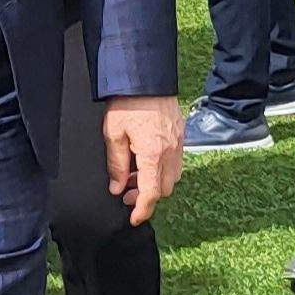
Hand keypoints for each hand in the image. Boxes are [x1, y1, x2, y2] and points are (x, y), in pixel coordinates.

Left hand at [103, 96, 183, 224]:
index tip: (134, 218)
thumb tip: (116, 186)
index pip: (151, 193)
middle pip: (164, 189)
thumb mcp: (113, 133)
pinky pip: (175, 161)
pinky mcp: (180, 134)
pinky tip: (145, 160)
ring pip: (172, 176)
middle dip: (146, 196)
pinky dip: (162, 168)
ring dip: (155, 182)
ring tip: (133, 175)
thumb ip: (115, 164)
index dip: (143, 210)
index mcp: (153, 153)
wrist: (145, 76)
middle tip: (126, 193)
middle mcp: (170, 151)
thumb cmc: (128, 102)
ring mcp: (178, 142)